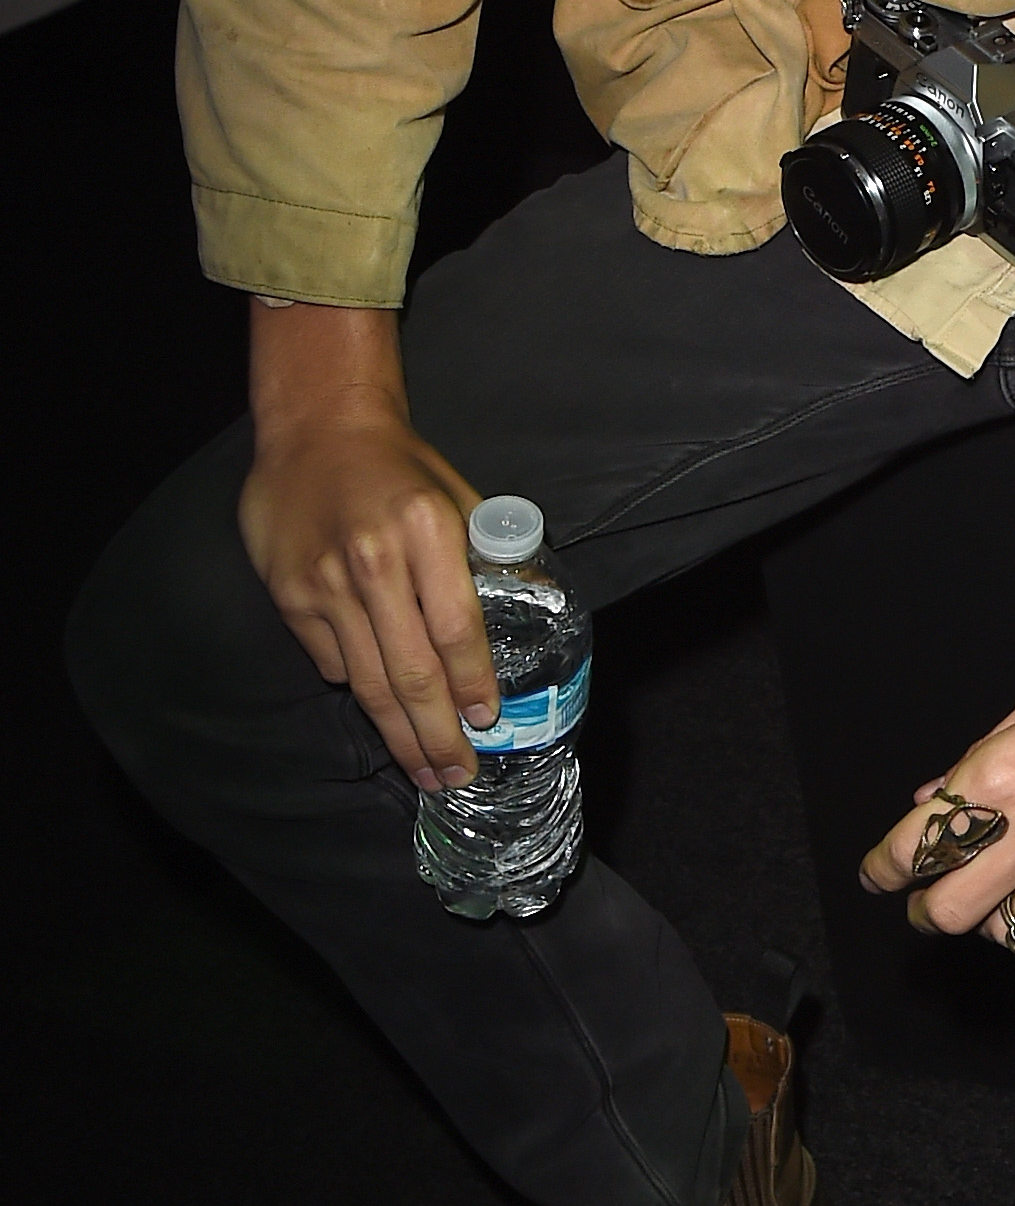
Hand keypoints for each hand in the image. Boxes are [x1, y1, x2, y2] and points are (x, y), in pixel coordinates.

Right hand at [237, 304, 493, 791]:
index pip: (456, 628)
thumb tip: (533, 605)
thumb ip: (488, 553)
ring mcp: (325, 584)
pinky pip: (330, 661)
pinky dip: (357, 688)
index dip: (473, 683)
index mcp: (426, 531)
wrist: (315, 430)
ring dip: (398, 733)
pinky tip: (379, 712)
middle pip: (410, 671)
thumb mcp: (458, 496)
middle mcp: (374, 562)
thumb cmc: (399, 465)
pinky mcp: (290, 597)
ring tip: (423, 770)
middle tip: (456, 775)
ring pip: (366, 680)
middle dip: (436, 734)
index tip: (487, 721)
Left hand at [858, 529, 1014, 954]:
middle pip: (951, 909)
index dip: (885, 869)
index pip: (917, 844)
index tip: (880, 877)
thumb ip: (986, 751)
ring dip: (998, 923)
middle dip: (930, 913)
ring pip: (1013, 931)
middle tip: (931, 907)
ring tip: (1004, 908)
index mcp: (1002, 768)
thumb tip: (935, 790)